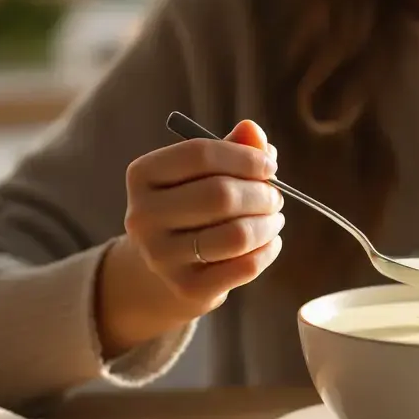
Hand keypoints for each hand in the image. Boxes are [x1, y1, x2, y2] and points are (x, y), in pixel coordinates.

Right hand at [97, 120, 283, 355]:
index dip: (245, 156)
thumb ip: (231, 147)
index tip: (270, 165)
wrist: (164, 270)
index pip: (200, 154)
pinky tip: (269, 242)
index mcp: (143, 176)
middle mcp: (143, 216)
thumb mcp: (203, 173)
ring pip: (237, 234)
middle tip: (275, 197)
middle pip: (221, 195)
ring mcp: (161, 256)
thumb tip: (253, 130)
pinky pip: (245, 266)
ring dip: (268, 224)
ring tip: (273, 219)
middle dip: (262, 194)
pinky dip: (268, 250)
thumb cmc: (191, 207)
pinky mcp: (186, 288)